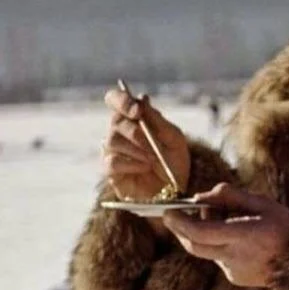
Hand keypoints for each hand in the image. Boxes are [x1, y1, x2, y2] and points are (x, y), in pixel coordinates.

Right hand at [103, 85, 190, 200]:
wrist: (177, 191)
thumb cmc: (175, 162)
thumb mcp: (174, 138)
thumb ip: (158, 119)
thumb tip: (142, 98)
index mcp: (132, 119)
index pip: (115, 99)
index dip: (122, 101)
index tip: (137, 111)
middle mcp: (119, 132)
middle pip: (116, 121)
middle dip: (136, 133)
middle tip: (153, 147)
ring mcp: (112, 151)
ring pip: (112, 141)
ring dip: (137, 150)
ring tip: (153, 160)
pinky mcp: (111, 171)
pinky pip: (112, 161)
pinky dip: (131, 163)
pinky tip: (145, 167)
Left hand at [162, 182, 288, 287]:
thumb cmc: (286, 226)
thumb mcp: (262, 202)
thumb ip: (229, 196)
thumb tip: (200, 196)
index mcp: (245, 235)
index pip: (200, 232)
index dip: (179, 222)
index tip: (168, 212)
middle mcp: (236, 256)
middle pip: (194, 245)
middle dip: (181, 229)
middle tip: (175, 215)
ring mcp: (236, 271)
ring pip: (207, 251)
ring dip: (207, 235)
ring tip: (228, 221)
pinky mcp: (237, 278)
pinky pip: (219, 259)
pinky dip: (221, 246)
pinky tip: (242, 241)